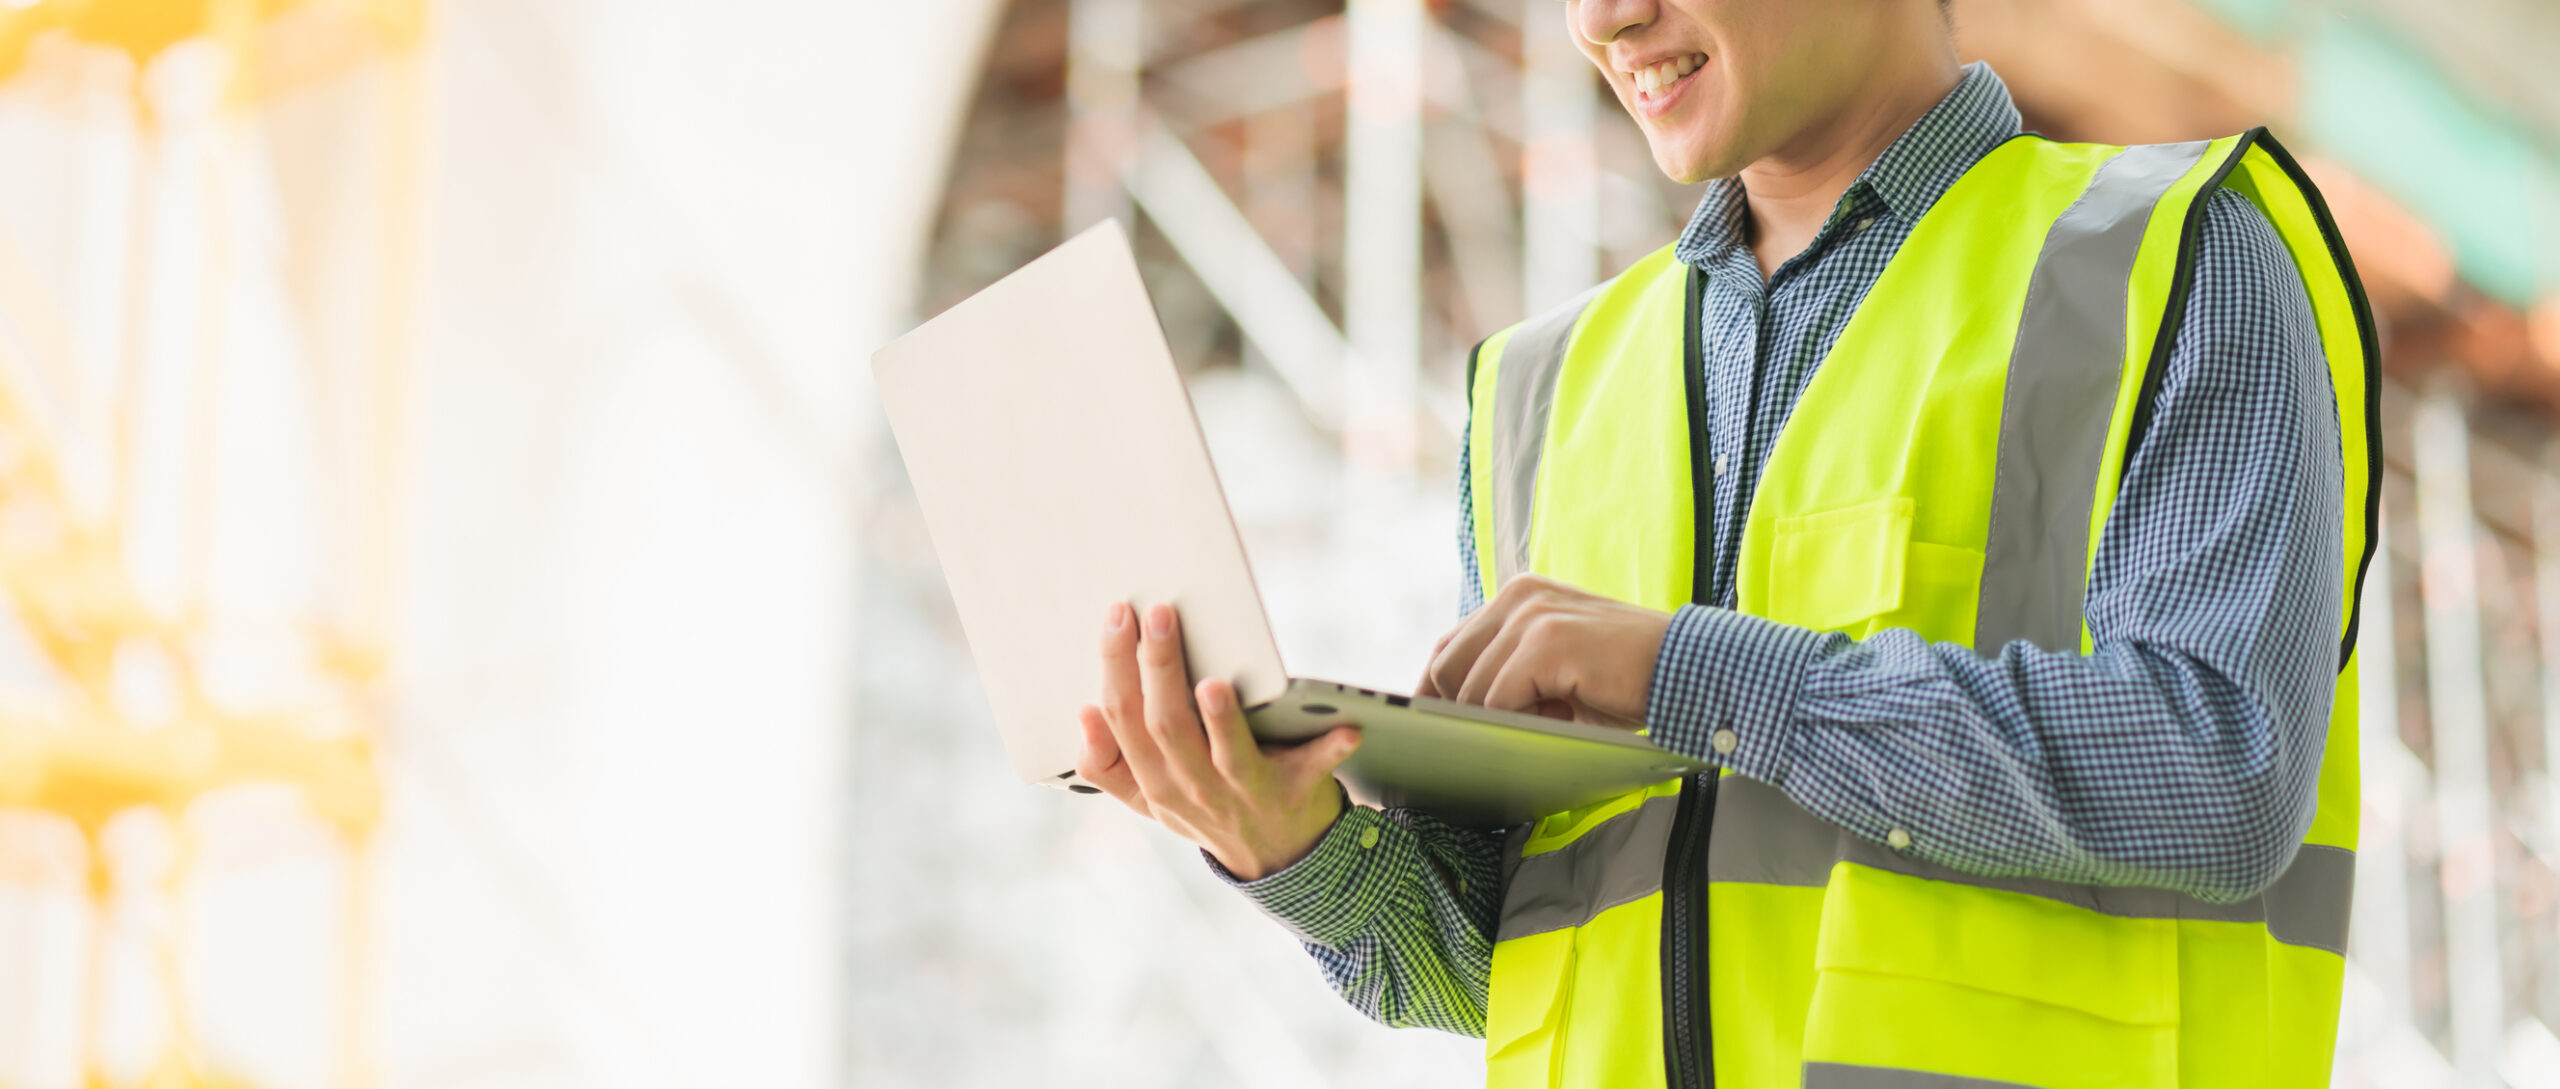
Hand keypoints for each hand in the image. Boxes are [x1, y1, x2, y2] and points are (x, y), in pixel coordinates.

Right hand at [1076, 602, 1362, 880]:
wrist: (1275, 858)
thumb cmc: (1206, 807)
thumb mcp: (1148, 798)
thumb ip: (1107, 764)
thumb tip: (1084, 712)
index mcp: (1154, 782)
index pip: (1124, 718)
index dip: (1116, 668)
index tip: (1119, 617)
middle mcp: (1194, 788)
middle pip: (1166, 725)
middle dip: (1158, 668)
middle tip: (1158, 615)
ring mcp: (1246, 793)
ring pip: (1225, 753)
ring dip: (1221, 720)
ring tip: (1214, 684)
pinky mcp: (1295, 791)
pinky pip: (1313, 770)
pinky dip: (1330, 749)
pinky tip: (1347, 728)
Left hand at [1416, 574, 1672, 728]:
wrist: (1687, 672)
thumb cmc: (1623, 681)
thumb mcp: (1553, 670)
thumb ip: (1507, 675)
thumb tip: (1447, 715)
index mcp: (1517, 597)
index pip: (1446, 648)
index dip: (1434, 693)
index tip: (1436, 732)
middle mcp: (1518, 596)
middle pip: (1445, 668)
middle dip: (1464, 713)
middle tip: (1514, 731)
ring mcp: (1531, 614)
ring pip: (1470, 690)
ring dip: (1503, 722)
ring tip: (1553, 719)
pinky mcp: (1547, 640)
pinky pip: (1498, 701)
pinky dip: (1521, 726)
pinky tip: (1561, 718)